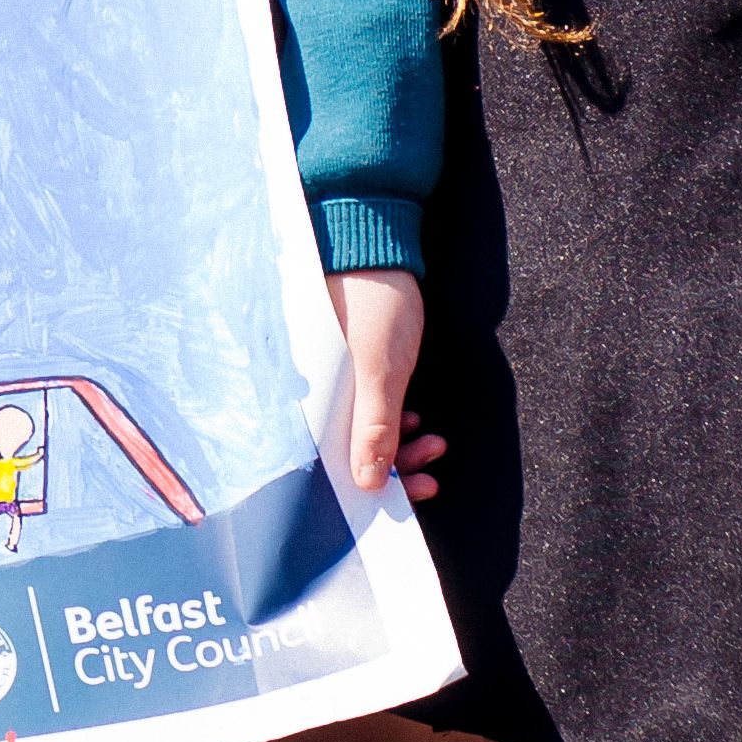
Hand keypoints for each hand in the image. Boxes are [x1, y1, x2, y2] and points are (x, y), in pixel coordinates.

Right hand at [331, 269, 443, 503]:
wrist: (374, 246)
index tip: (410, 496)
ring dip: (399, 444)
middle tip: (431, 475)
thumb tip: (368, 483)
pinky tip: (415, 417)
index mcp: (307, 394)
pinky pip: (364, 409)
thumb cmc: (372, 300)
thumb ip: (374, 426)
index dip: (369, 484)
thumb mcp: (380, 367)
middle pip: (345, 450)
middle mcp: (311, 392)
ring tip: (433, 441)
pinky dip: (392, 420)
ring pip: (359, 431)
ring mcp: (329, 380)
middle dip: (393, 466)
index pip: (328, 459)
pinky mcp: (346, 369)